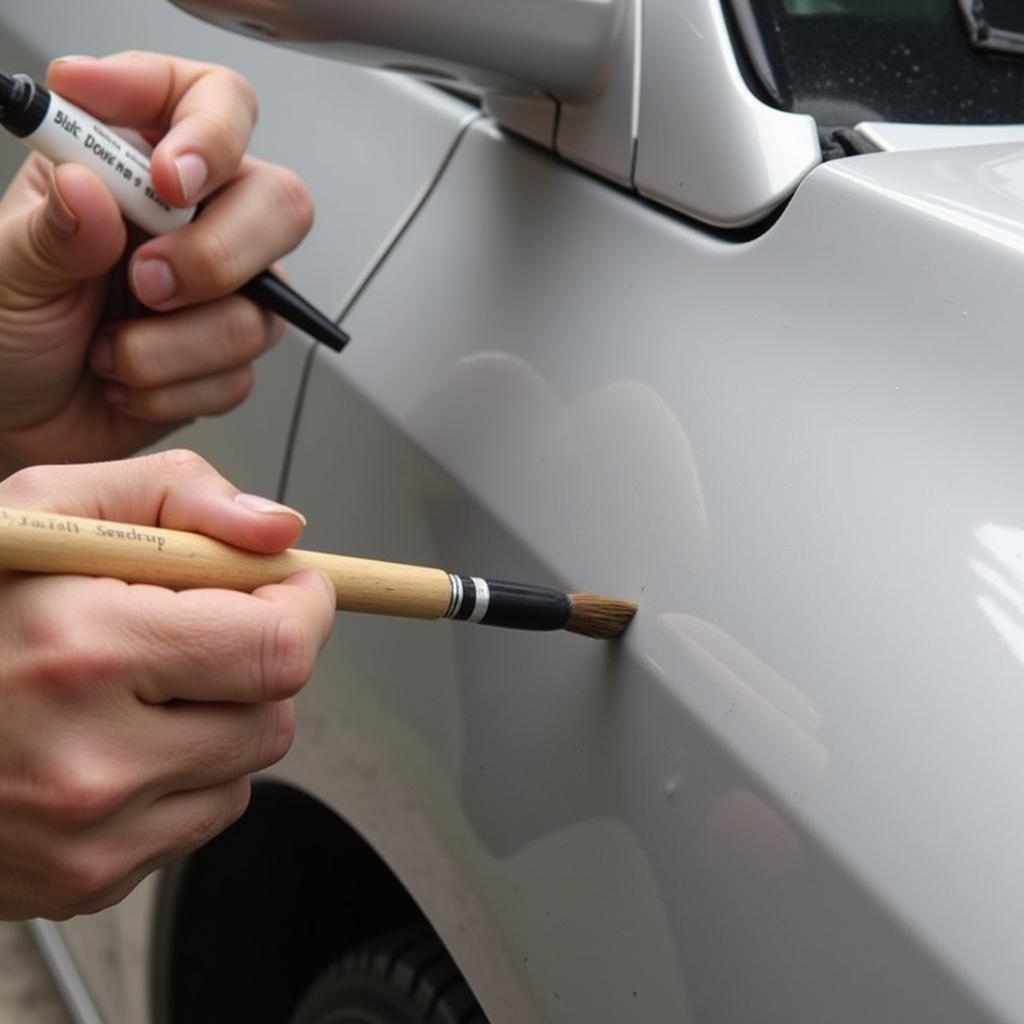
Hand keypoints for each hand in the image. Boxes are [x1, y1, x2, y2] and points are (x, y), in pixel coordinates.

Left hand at [0, 52, 313, 471]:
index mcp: (136, 163)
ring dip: (170, 345)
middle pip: (279, 203)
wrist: (12, 417)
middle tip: (146, 280)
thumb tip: (91, 190)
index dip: (210, 128)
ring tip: (107, 350)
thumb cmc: (5, 327)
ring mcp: (222, 292)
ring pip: (261, 311)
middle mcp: (194, 221)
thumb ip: (53, 229)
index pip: (215, 102)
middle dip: (216, 253)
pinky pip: (237, 375)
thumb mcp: (6, 267)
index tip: (165, 173)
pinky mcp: (227, 358)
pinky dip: (169, 389)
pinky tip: (125, 382)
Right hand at [0, 449, 333, 919]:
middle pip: (276, 713)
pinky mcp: (87, 882)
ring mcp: (90, 838)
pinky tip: (118, 739)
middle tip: (202, 630)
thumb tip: (281, 532)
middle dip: (258, 659)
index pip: (279, 648)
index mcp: (87, 651)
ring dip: (225, 715)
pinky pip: (201, 817)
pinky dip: (187, 772)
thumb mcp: (48, 510)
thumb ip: (178, 496)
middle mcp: (93, 760)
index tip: (288, 588)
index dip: (301, 608)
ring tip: (143, 686)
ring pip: (247, 767)